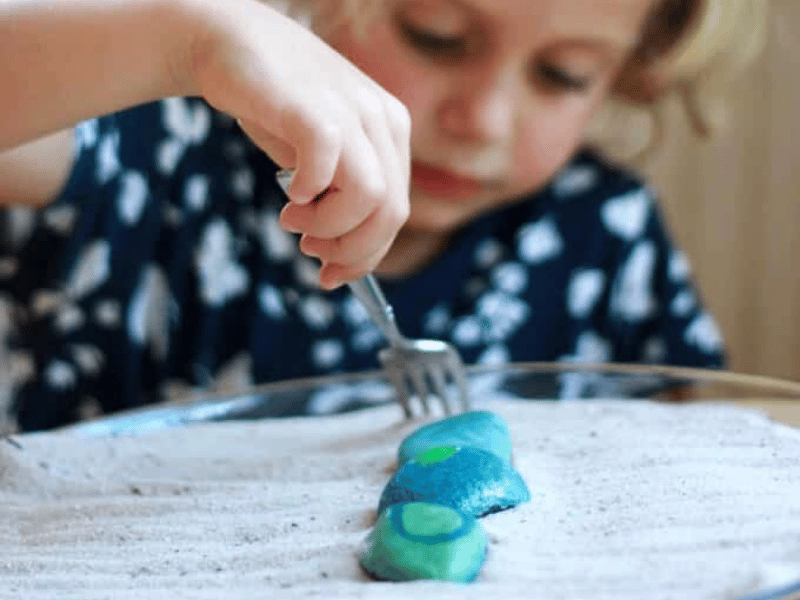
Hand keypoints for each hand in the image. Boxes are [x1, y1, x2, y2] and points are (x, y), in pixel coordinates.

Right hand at [184, 0, 409, 287]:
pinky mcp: (314, 107)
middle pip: (391, 213)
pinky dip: (308, 194)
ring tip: (293, 220)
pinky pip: (328, 168)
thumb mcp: (323, 156)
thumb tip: (343, 261)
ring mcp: (352, 109)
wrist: (230, 43)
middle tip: (310, 249)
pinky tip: (289, 190)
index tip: (332, 276)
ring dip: (329, 227)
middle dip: (350, 250)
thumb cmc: (276, 107)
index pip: (396, 212)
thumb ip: (343, 196)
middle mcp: (381, 119)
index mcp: (391, 132)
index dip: (367, 255)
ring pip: (371, 199)